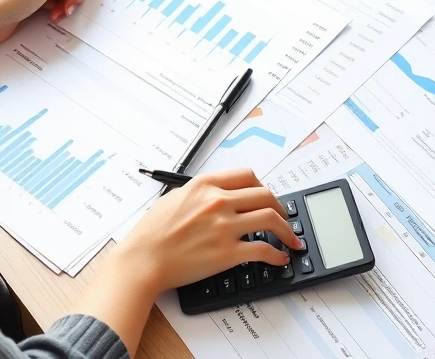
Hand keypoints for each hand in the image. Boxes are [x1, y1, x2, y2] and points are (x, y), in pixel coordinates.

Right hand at [113, 168, 302, 296]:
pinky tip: (279, 258)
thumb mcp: (175, 198)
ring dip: (287, 230)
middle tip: (284, 218)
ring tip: (291, 238)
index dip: (263, 187)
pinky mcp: (228, 253)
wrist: (143, 259)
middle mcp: (218, 202)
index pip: (247, 176)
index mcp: (205, 185)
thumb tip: (221, 196)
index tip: (267, 197)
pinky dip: (277, 254)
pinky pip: (264, 250)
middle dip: (281, 208)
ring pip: (271, 219)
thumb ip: (200, 194)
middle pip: (265, 195)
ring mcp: (224, 227)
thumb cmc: (152, 232)